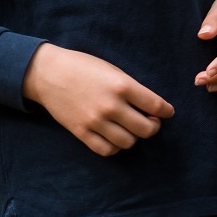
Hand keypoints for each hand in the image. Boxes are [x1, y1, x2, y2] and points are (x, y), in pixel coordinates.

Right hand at [22, 43, 173, 156]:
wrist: (49, 73)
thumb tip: (151, 107)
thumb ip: (132, 89)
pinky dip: (116, 147)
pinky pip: (106, 150)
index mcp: (122, 85)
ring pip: (128, 142)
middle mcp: (111, 106)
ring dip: (135, 137)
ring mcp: (95, 121)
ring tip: (132, 128)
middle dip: (153, 126)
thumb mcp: (113, 70)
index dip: (166, 111)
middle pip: (146, 129)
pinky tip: (116, 137)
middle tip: (151, 121)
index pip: (156, 105)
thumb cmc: (84, 67)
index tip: (167, 112)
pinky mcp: (81, 132)